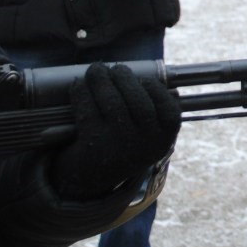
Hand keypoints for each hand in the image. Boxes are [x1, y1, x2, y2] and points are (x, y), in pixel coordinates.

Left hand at [50, 63, 181, 199]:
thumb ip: (151, 110)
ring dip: (101, 80)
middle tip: (115, 68)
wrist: (91, 177)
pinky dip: (81, 92)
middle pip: (138, 101)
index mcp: (164, 139)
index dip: (155, 89)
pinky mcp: (93, 143)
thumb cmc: (122, 144)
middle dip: (125, 78)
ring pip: (112, 102)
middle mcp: (145, 143)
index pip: (168, 108)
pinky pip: (88, 110)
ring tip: (95, 70)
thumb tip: (143, 75)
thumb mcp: (145, 135)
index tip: (144, 80)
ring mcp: (119, 143)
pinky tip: (78, 85)